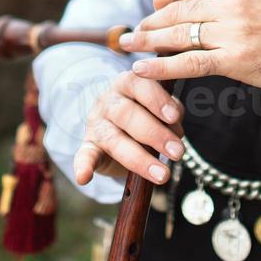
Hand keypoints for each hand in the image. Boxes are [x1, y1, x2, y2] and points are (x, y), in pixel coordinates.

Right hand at [73, 70, 184, 187]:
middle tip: (177, 152)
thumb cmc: (146, 115)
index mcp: (127, 84)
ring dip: (140, 159)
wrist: (118, 128)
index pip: (140, 85)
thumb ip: (169, 113)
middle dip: (155, 134)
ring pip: (114, 139)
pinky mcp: (88, 146)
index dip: (157, 100)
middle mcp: (108, 101)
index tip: (174, 117)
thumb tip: (177, 129)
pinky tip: (83, 177)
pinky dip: (82, 166)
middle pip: (127, 114)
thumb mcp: (159, 108)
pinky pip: (83, 155)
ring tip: (162, 174)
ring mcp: (96, 124)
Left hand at [119, 0, 260, 91]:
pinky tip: (141, 70)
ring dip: (148, 42)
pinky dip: (160, 67)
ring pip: (177, 36)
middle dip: (150, 22)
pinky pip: (188, 63)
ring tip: (130, 47)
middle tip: (136, 32)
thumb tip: (196, 1)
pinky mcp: (234, 61)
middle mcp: (231, 3)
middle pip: (176, 10)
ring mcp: (232, 33)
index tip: (155, 5)